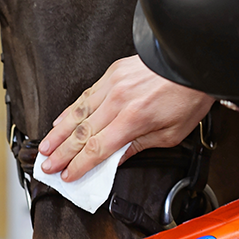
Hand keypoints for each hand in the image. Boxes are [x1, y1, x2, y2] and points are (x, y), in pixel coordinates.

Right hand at [37, 56, 212, 180]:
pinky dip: (71, 109)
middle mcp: (118, 101)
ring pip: (78, 112)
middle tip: (47, 166)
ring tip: (46, 146)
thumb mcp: (171, 134)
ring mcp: (113, 85)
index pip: (97, 149)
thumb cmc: (188, 97)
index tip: (67, 175)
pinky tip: (62, 119)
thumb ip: (139, 146)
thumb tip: (116, 159)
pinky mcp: (113, 73)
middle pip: (81, 133)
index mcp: (133, 120)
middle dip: (61, 153)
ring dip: (59, 132)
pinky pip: (86, 94)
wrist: (192, 63)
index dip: (79, 165)